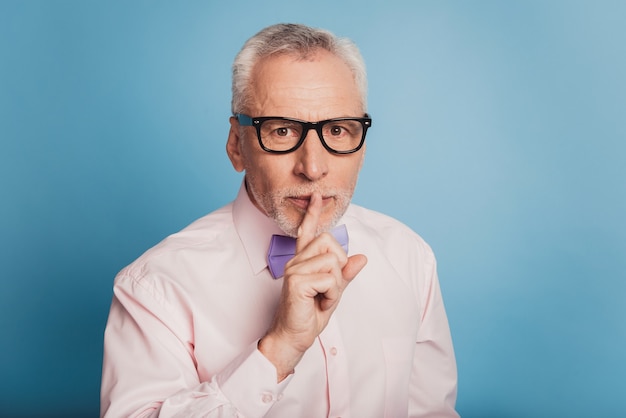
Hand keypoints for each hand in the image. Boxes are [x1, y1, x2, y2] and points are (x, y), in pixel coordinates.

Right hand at [258, 192, 366, 380]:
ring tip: (323, 298)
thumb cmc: (309, 316)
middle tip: (329, 289)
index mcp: (302, 261)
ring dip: (336, 284)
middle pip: (330, 243)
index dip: (313, 214)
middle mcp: (296, 261)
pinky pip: (329, 278)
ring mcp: (294, 269)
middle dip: (339, 266)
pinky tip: (319, 303)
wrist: (294, 338)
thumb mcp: (334, 293)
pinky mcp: (296, 281)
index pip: (307, 232)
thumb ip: (345, 275)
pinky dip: (332, 294)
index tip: (317, 197)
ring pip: (333, 261)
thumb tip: (362, 258)